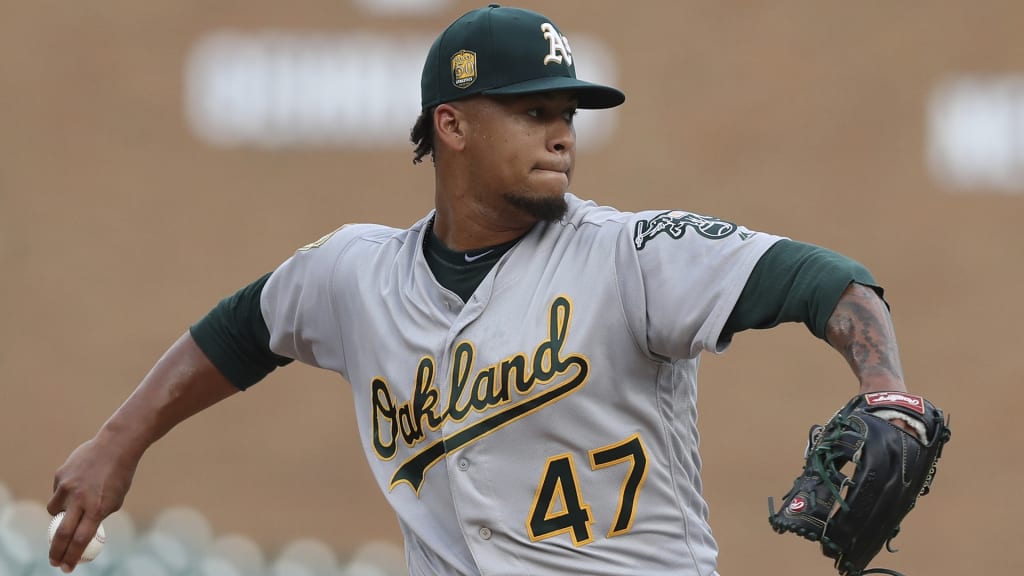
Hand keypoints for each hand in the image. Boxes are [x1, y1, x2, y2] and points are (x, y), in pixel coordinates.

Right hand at [47, 435, 139, 571]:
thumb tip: (82, 534)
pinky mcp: (60, 475)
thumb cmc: (119, 476)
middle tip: (54, 561)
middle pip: (62, 533)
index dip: (73, 556)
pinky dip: (65, 494)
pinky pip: (57, 493)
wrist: (116, 445)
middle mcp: (81, 498)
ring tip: (75, 504)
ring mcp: (67, 486)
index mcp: (98, 507)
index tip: (68, 567)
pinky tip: (79, 482)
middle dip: (56, 552)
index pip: (81, 539)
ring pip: (54, 512)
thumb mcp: (114, 500)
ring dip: (60, 515)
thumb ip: (97, 516)